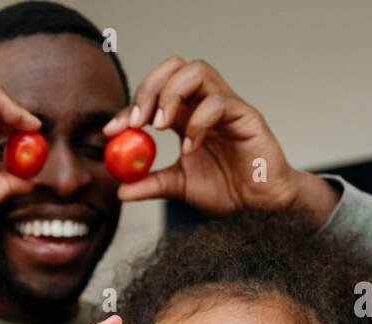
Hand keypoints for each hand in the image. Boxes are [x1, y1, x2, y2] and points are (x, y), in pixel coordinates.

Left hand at [101, 57, 337, 225]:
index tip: (111, 131)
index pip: (155, 93)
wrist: (260, 207)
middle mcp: (205, 103)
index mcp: (187, 115)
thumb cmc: (227, 190)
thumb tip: (120, 190)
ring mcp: (226, 106)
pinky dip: (197, 122)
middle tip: (135, 121)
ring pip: (198, 71)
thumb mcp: (179, 188)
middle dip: (148, 89)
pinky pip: (218, 103)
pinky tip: (190, 149)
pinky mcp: (246, 115)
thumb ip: (151, 185)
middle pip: (174, 68)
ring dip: (171, 94)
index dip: (130, 107)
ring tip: (159, 126)